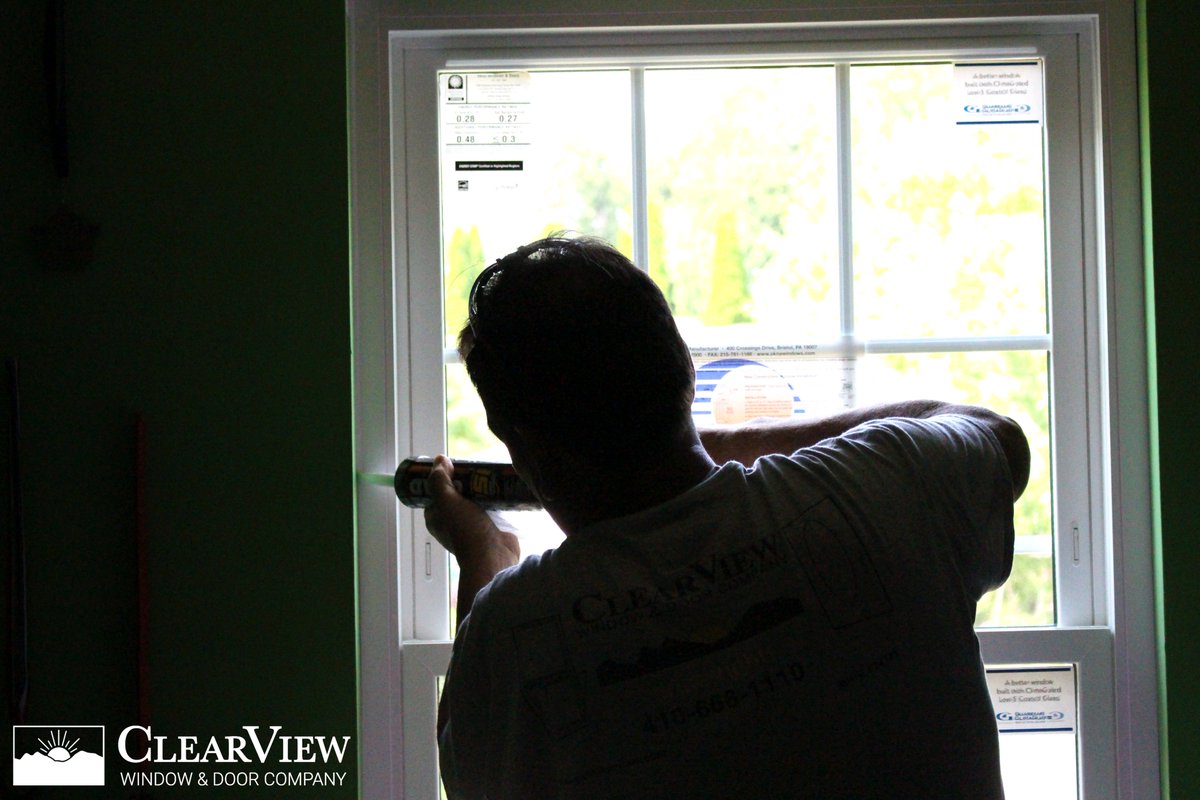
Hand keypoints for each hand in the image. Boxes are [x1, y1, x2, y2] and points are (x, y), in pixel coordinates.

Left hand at [423, 455, 519, 623]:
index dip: (442, 477)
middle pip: (457, 494)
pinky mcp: (491, 526)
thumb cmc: (466, 530)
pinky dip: (494, 498)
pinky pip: (491, 507)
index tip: (453, 463)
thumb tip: (439, 460)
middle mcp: (453, 522)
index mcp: (437, 519)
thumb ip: (440, 481)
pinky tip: (501, 486)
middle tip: (475, 466)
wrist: (494, 556)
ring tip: (489, 473)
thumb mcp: (447, 502)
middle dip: (465, 480)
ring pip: (475, 500)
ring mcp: (473, 525)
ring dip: (481, 488)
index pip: (436, 493)